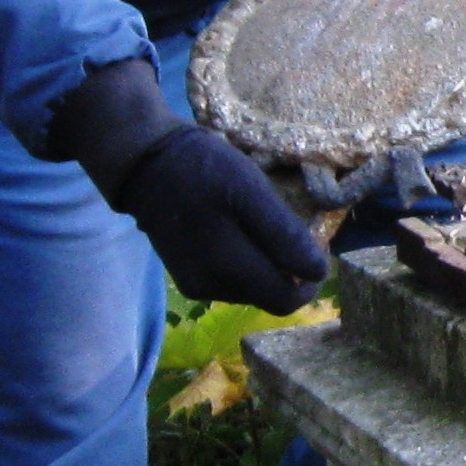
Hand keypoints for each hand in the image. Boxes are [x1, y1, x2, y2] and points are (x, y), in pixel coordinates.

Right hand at [115, 128, 330, 312]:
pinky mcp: (190, 281)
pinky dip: (248, 265)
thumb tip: (316, 269)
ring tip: (259, 227)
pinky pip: (235, 284)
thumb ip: (284, 234)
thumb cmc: (205, 170)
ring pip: (255, 291)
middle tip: (291, 234)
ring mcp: (199, 287)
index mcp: (229, 269)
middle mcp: (214, 288)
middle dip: (291, 272)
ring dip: (269, 267)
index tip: (313, 244)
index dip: (310, 277)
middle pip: (273, 298)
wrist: (149, 167)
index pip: (288, 299)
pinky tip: (238, 234)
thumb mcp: (251, 190)